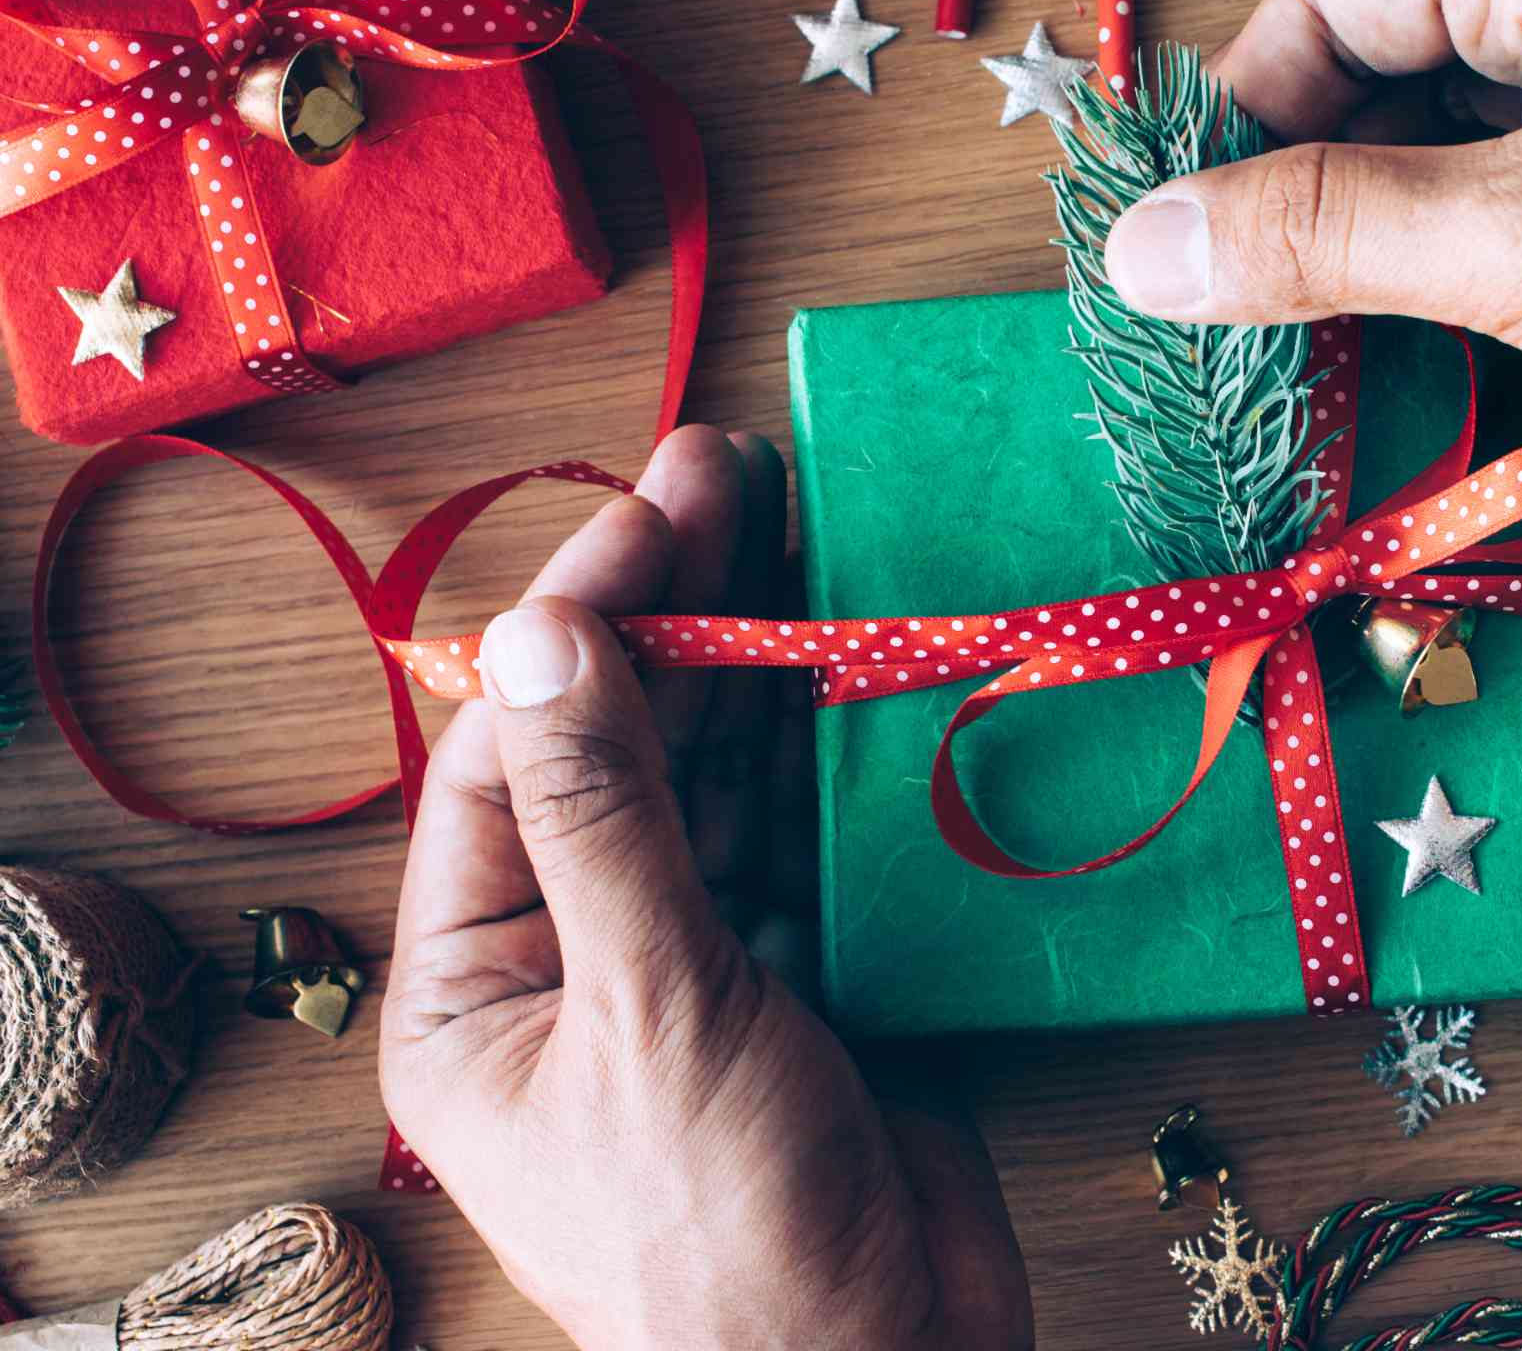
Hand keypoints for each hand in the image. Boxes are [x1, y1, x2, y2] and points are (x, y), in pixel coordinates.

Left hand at [380, 427, 1030, 1349]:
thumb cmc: (720, 1235)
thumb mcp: (645, 1011)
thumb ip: (603, 820)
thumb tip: (536, 640)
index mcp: (477, 988)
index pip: (511, 764)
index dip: (582, 630)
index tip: (654, 517)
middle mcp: (576, 963)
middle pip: (619, 751)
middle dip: (676, 616)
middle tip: (731, 471)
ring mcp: (699, 970)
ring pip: (722, 785)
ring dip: (762, 663)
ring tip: (799, 524)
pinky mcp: (812, 983)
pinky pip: (810, 844)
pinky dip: (835, 757)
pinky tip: (858, 658)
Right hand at [1101, 0, 1521, 539]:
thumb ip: (1326, 234)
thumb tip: (1147, 247)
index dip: (1242, 110)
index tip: (1174, 225)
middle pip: (1401, 65)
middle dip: (1310, 178)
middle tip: (1226, 298)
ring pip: (1475, 144)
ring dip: (1390, 238)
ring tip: (1307, 341)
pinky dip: (1478, 268)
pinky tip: (1430, 352)